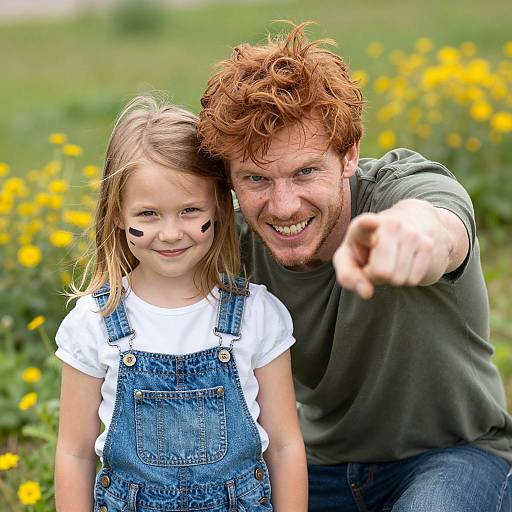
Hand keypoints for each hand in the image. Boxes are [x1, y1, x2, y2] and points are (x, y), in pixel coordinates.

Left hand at [333, 201, 448, 298]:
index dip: (367, 224)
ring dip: (391, 278)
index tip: (370, 222)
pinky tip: (402, 262)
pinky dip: (406, 279)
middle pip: (381, 272)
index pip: (364, 224)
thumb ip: (348, 277)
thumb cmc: (365, 250)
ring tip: (389, 261)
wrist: (401, 230)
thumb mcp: (348, 260)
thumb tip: (366, 293)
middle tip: (375, 263)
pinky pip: (413, 280)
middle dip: (376, 276)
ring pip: (398, 279)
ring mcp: (411, 233)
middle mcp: (389, 224)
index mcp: (362, 226)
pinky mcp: (427, 244)